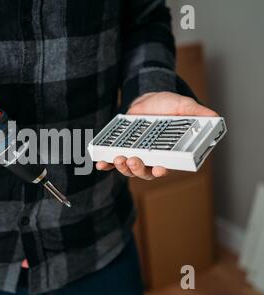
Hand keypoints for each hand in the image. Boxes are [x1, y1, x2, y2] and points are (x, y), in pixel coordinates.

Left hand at [96, 92, 217, 179]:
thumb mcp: (184, 107)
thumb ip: (197, 113)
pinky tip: (100, 164)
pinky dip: (106, 164)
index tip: (160, 169)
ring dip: (123, 167)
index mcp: (168, 152)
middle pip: (145, 172)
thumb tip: (216, 118)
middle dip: (139, 169)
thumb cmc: (168, 106)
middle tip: (134, 161)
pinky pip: (112, 161)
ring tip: (120, 158)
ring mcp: (136, 154)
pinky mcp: (121, 149)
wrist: (147, 99)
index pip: (167, 167)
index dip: (163, 171)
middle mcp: (152, 158)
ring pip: (129, 169)